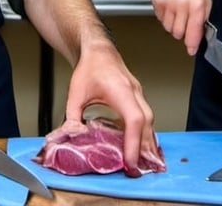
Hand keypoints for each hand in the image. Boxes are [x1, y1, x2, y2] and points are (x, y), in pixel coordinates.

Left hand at [63, 40, 157, 171]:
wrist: (99, 51)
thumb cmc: (90, 67)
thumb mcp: (75, 93)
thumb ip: (72, 116)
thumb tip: (71, 136)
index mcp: (121, 90)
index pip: (134, 119)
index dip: (134, 141)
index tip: (130, 161)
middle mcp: (134, 93)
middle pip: (147, 123)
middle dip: (144, 148)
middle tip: (137, 169)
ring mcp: (139, 95)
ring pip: (150, 121)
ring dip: (147, 142)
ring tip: (142, 163)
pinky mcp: (138, 98)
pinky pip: (147, 118)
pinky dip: (146, 134)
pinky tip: (143, 147)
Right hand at [151, 0, 210, 55]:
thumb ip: (203, 19)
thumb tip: (200, 38)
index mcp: (198, 4)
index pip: (194, 31)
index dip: (192, 43)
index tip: (191, 49)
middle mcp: (183, 4)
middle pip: (179, 33)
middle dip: (182, 31)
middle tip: (184, 20)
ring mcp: (169, 3)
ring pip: (169, 28)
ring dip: (173, 24)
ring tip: (177, 10)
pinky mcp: (158, 2)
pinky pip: (161, 20)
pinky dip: (165, 17)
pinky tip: (170, 6)